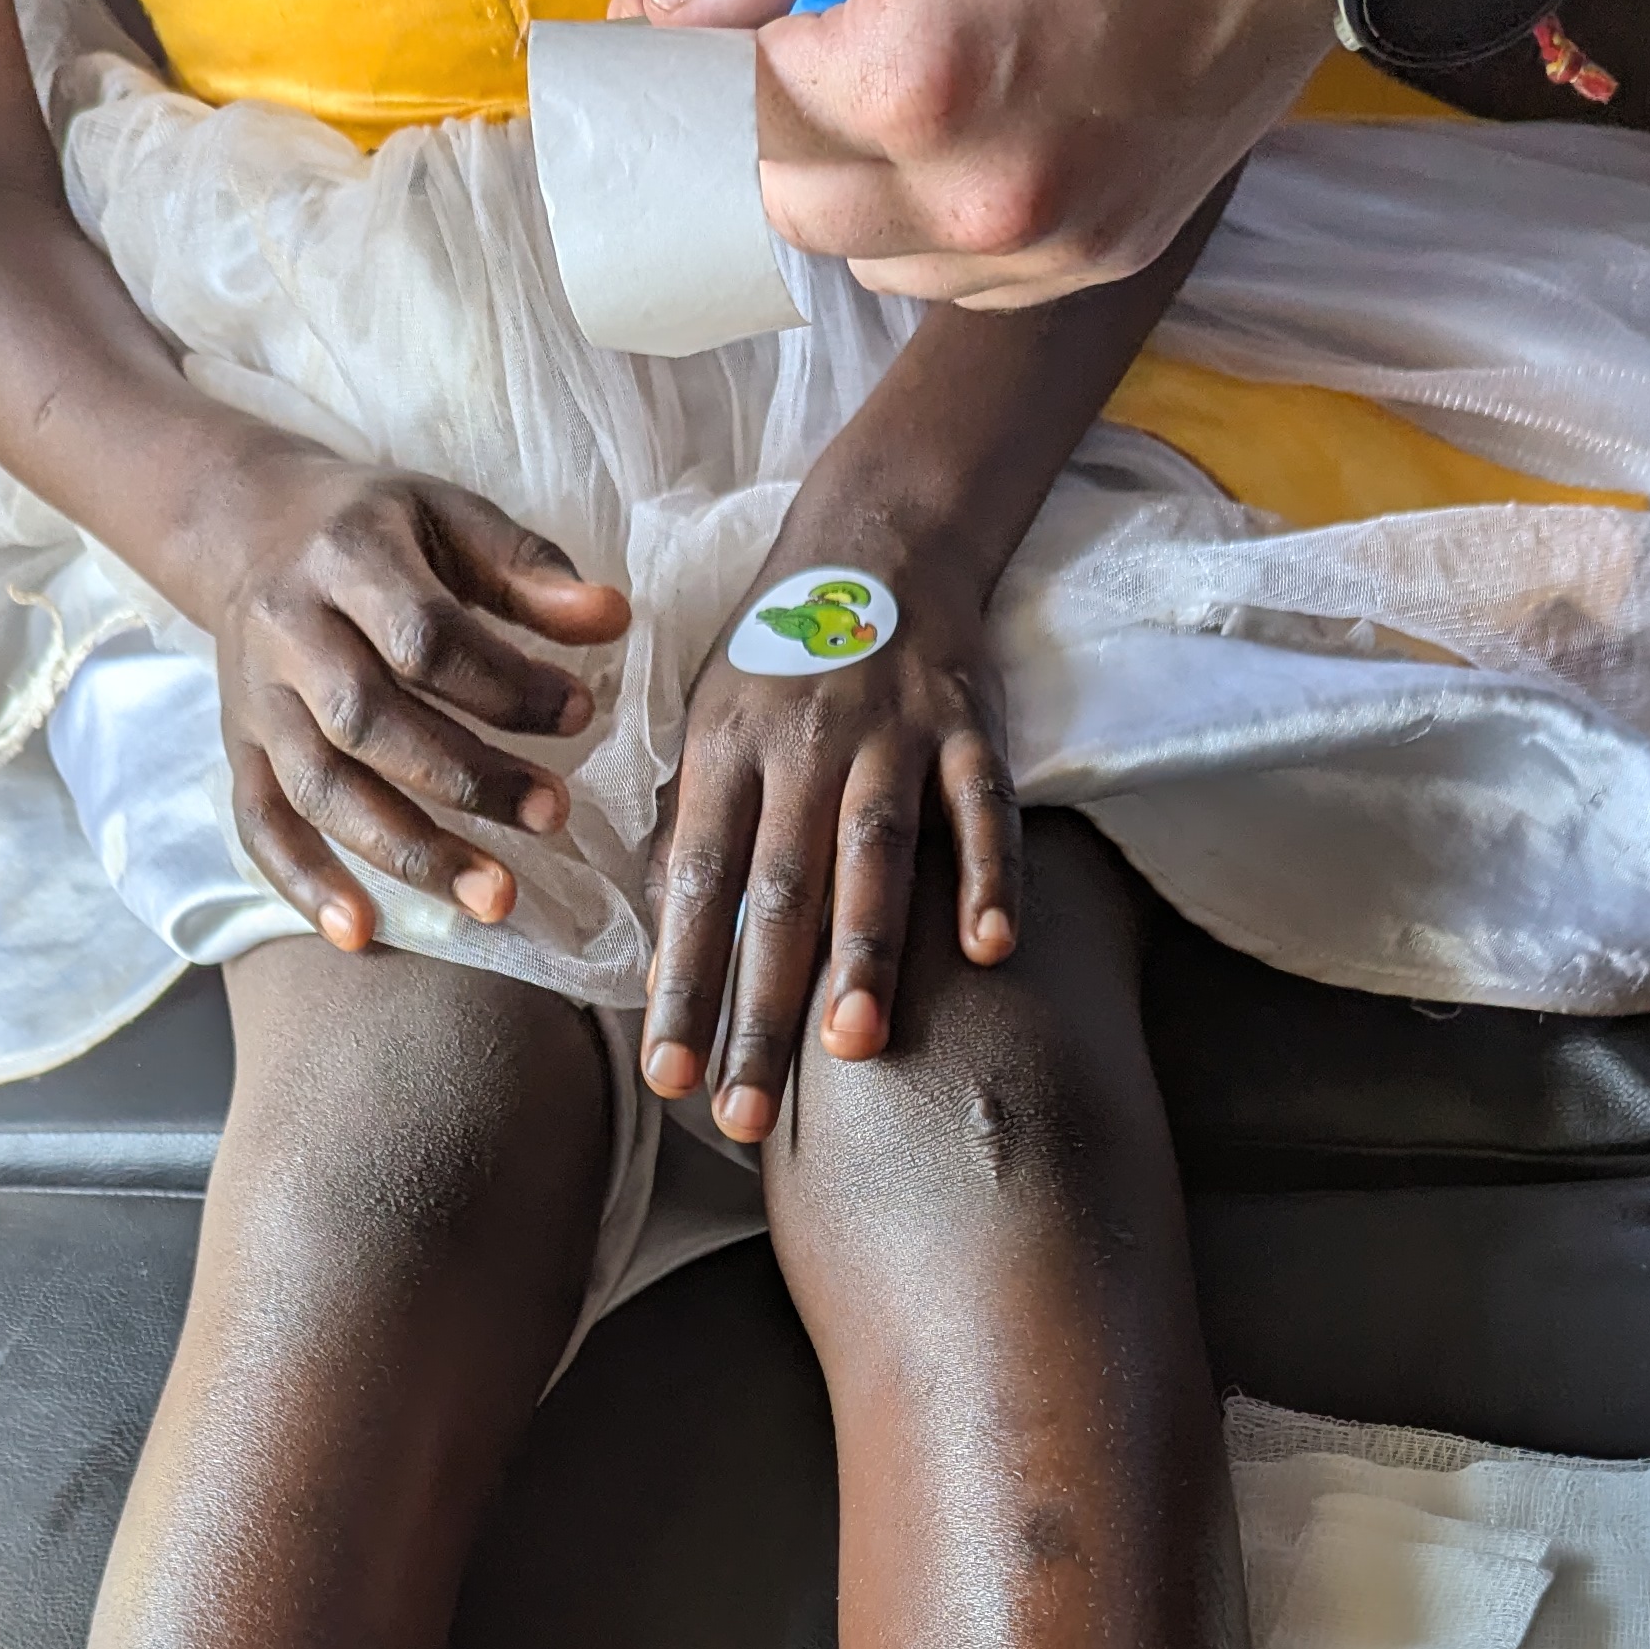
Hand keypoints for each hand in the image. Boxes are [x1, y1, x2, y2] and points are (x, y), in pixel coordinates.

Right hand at [206, 454, 631, 947]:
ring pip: (322, 787)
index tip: (579, 715)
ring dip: (409, 850)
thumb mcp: (449, 517)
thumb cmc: (373, 528)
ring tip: (496, 899)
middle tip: (553, 818)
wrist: (244, 525)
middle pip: (370, 720)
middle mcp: (289, 632)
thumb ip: (529, 570)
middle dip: (467, 779)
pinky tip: (363, 933)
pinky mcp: (239, 750)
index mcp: (346, 557)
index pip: (424, 636)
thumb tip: (614, 617)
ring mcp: (256, 700)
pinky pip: (260, 827)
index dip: (504, 684)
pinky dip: (305, 885)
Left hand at [625, 0, 1385, 301]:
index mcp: (917, 75)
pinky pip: (975, 279)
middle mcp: (980, 192)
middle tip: (836, 36)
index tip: (765, 6)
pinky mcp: (1109, 254)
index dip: (743, 50)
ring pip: (882, 260)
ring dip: (866, 185)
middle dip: (795, 128)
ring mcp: (1052, 241)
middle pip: (803, 209)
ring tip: (921, 76)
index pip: (754, 106)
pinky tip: (984, 128)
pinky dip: (947, 221)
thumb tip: (676, 8)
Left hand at [643, 530, 1016, 1142]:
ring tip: (854, 1049)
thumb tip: (656, 959)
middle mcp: (800, 745)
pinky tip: (993, 950)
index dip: (680, 987)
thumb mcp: (708, 730)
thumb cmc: (778, 659)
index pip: (694, 888)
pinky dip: (990, 875)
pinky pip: (982, 808)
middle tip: (748, 1113)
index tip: (668, 1081)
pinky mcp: (968, 725)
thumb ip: (685, 838)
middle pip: (778, 894)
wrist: (877, 535)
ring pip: (873, 855)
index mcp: (723, 752)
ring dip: (865, 954)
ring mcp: (890, 733)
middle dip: (761, 1010)